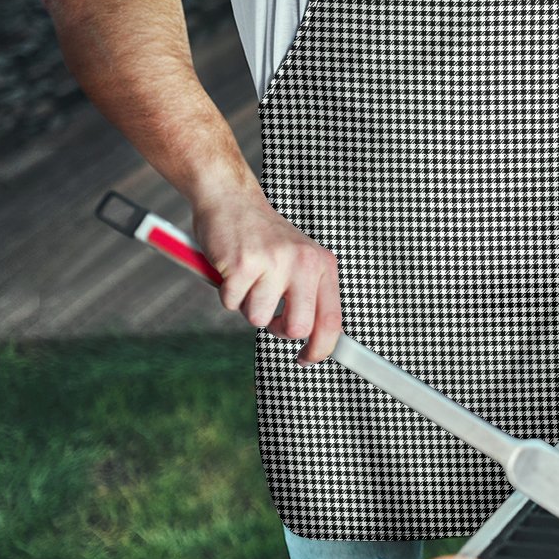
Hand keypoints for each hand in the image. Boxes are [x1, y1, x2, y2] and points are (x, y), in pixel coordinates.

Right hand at [192, 192, 340, 364]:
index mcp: (322, 264)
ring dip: (247, 305)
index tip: (308, 358)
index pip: (332, 320)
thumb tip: (315, 339)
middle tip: (269, 311)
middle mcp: (303, 262)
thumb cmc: (264, 237)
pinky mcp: (243, 263)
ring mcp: (274, 262)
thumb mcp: (300, 260)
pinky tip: (232, 269)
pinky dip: (227, 293)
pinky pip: (232, 303)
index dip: (321, 349)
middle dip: (278, 329)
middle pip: (298, 328)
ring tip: (249, 278)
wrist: (232, 199)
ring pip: (258, 318)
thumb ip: (310, 295)